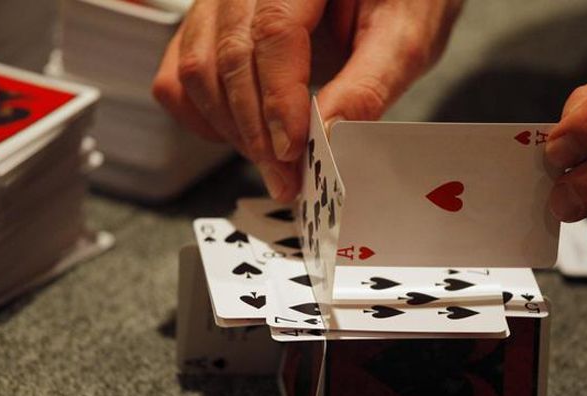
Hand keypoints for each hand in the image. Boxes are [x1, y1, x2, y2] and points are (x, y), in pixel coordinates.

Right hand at [152, 0, 462, 201]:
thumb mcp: (406, 36)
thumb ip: (368, 84)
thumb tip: (327, 137)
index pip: (273, 29)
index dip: (278, 97)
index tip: (292, 151)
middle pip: (228, 55)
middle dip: (256, 131)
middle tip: (286, 181)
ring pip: (196, 68)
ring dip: (231, 130)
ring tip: (273, 166)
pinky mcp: (210, 24)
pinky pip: (181, 71)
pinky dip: (203, 114)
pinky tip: (242, 137)